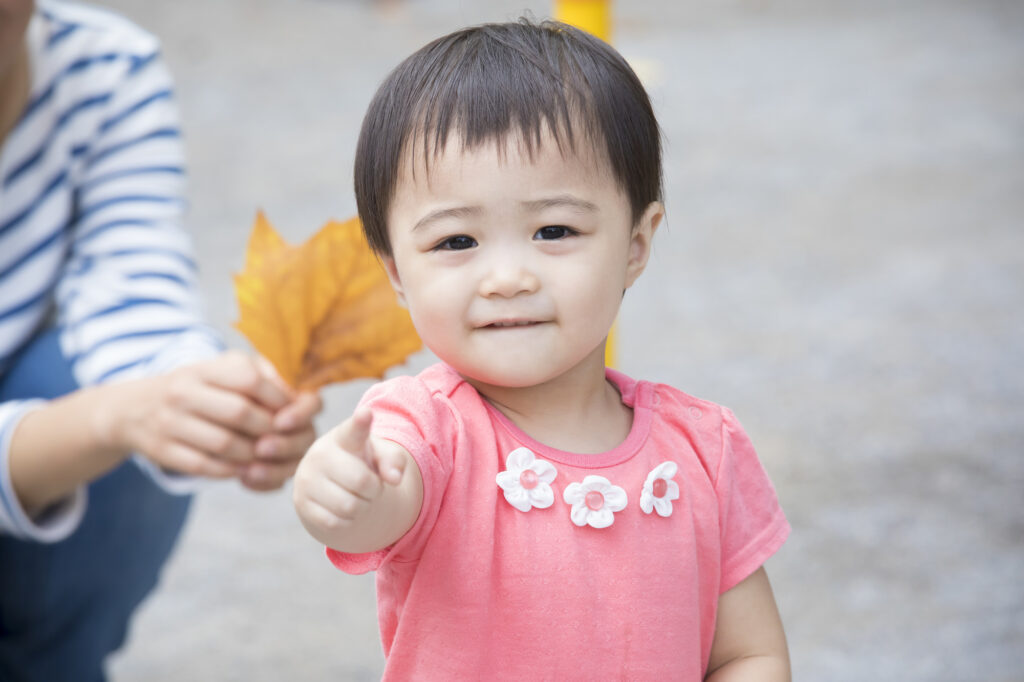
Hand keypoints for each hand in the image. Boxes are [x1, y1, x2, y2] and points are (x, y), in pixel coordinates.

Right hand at [99, 351, 318, 483]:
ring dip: (254, 455)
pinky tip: (243, 469)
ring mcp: (170, 422)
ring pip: (226, 444)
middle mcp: (184, 391)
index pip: (251, 379)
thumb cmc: (197, 390)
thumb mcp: (222, 371)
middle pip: (242, 414)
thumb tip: (299, 398)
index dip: (278, 399)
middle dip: (270, 431)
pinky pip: (206, 466)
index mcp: (205, 368)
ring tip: (265, 456)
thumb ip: (263, 377)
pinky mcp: (162, 450)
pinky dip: (232, 471)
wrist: (133, 409)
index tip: (288, 413)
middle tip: (280, 440)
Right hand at [292, 408, 407, 547]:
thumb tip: (395, 478)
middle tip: (369, 485)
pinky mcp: (301, 504)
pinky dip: (347, 521)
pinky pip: (335, 523)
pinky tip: (342, 508)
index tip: (366, 414)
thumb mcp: (380, 456)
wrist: (330, 485)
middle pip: (362, 482)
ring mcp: (307, 479)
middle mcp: (321, 454)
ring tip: (356, 495)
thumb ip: (394, 460)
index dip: (361, 422)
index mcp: (345, 437)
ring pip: (349, 506)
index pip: (355, 430)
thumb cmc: (360, 464)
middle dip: (374, 489)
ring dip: (362, 507)